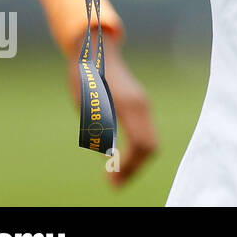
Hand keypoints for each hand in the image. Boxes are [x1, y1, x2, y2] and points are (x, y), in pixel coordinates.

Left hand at [67, 35, 158, 185]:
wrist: (95, 52)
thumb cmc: (86, 78)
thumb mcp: (88, 106)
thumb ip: (101, 129)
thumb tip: (111, 157)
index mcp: (129, 106)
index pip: (140, 143)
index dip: (128, 166)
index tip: (112, 179)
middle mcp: (142, 106)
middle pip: (150, 146)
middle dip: (135, 169)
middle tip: (113, 184)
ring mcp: (144, 106)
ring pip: (150, 142)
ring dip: (136, 162)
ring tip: (115, 178)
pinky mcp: (141, 107)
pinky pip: (146, 134)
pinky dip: (137, 151)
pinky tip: (120, 160)